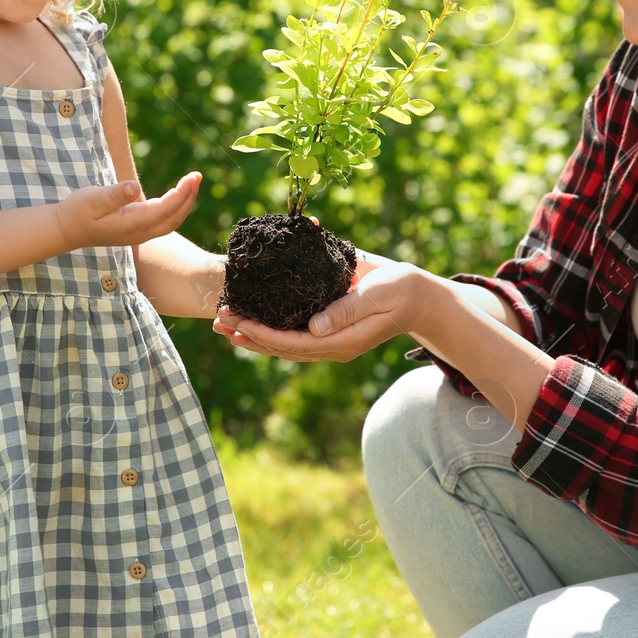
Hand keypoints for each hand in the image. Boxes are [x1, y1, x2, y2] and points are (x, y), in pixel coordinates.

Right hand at [55, 171, 201, 248]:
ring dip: (185, 202)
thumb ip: (114, 195)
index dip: (181, 194)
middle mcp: (139, 232)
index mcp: (130, 224)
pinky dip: (176, 206)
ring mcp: (140, 234)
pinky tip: (180, 192)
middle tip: (198, 176)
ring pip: (171, 221)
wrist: (66, 230)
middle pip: (174, 219)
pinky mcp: (138, 229)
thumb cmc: (77, 212)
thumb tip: (135, 187)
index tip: (191, 177)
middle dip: (189, 198)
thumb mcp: (91, 199)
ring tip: (193, 181)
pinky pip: (164, 220)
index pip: (163, 210)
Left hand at [211, 250, 432, 361]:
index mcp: (341, 341)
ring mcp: (329, 337)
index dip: (263, 335)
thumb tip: (314, 328)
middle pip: (281, 347)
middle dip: (248, 334)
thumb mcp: (378, 295)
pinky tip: (250, 315)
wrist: (420, 296)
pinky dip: (269, 325)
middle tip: (218, 319)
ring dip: (252, 332)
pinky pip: (292, 330)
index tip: (238, 322)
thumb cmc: (401, 291)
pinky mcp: (328, 324)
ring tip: (223, 321)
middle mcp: (330, 344)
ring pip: (283, 342)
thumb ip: (347, 310)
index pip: (293, 343)